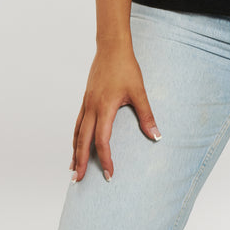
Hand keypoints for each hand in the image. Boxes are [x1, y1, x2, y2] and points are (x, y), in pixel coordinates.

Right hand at [71, 42, 159, 182]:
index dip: (105, 159)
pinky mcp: (86, 98)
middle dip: (80, 162)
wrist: (111, 47)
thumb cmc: (126, 68)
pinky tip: (76, 142)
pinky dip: (75, 136)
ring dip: (74, 151)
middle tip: (78, 181)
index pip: (102, 140)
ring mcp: (86, 103)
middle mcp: (91, 108)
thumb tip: (156, 136)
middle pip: (82, 141)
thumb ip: (146, 115)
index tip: (109, 174)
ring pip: (76, 132)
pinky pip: (77, 122)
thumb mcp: (139, 91)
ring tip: (72, 168)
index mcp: (104, 108)